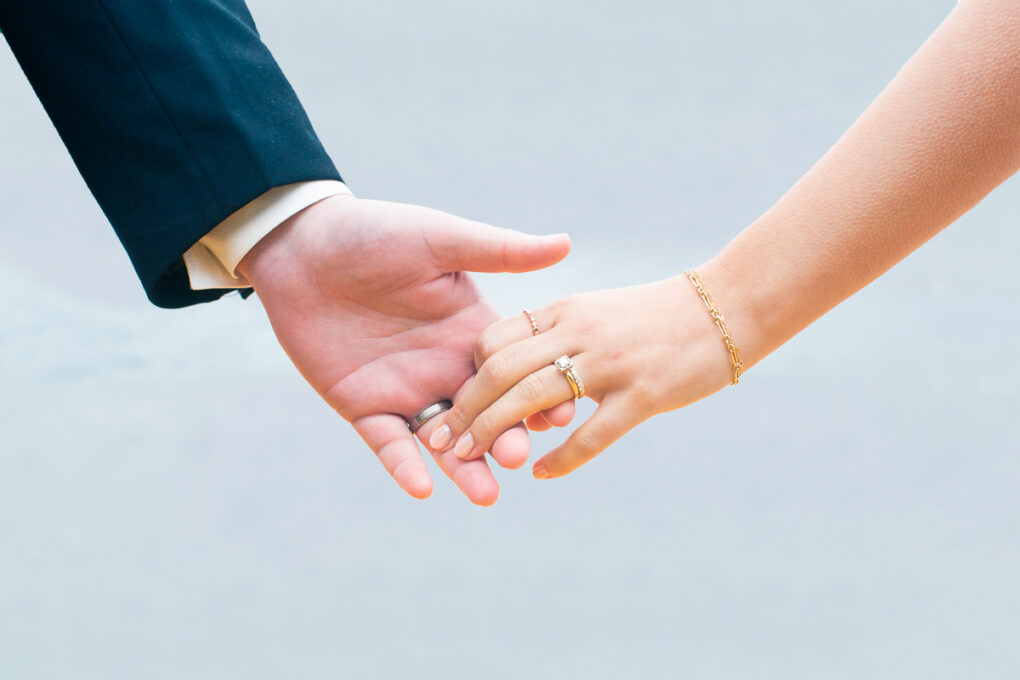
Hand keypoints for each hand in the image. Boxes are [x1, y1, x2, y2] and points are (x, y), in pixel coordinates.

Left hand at [237, 194, 569, 504]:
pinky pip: (388, 443)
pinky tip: (422, 488)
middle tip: (517, 459)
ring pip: (444, 440)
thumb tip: (565, 242)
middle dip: (503, 437)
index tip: (561, 414)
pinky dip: (404, 466)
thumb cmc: (374, 232)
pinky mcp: (363, 405)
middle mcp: (445, 367)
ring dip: (464, 469)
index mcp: (471, 331)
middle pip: (484, 414)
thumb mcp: (441, 239)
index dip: (537, 393)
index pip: (514, 372)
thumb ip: (499, 251)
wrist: (303, 246)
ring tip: (486, 495)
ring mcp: (406, 390)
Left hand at [430, 275, 736, 478]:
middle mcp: (580, 331)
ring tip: (467, 460)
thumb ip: (556, 337)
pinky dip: (562, 457)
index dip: (469, 375)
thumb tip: (523, 384)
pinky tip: (541, 473)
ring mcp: (612, 362)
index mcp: (565, 309)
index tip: (455, 405)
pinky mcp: (644, 394)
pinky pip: (593, 433)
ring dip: (493, 432)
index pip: (496, 338)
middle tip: (440, 441)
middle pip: (501, 370)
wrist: (727, 305)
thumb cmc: (658, 315)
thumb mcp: (597, 309)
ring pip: (533, 398)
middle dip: (463, 409)